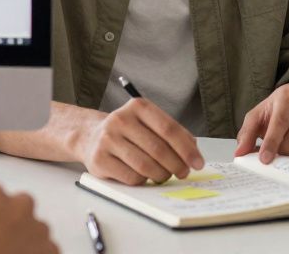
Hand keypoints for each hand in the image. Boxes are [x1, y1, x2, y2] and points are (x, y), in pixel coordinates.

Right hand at [73, 98, 204, 185]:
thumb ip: (172, 134)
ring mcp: (108, 139)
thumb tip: (193, 152)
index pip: (168, 128)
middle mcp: (121, 119)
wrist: (90, 136)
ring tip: (165, 175)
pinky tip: (144, 176)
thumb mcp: (149, 124)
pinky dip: (143, 180)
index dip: (186, 148)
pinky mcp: (99, 159)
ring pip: (145, 165)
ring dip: (161, 175)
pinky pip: (131, 177)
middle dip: (177, 165)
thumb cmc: (128, 132)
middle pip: (158, 149)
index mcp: (138, 106)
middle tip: (184, 173)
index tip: (198, 162)